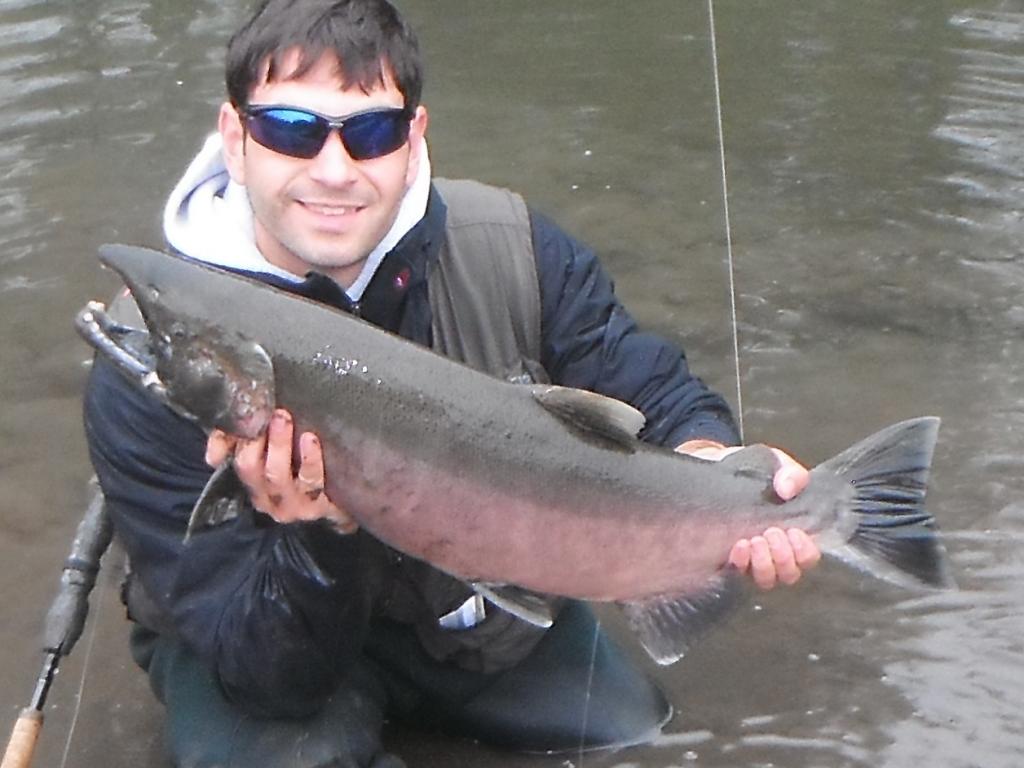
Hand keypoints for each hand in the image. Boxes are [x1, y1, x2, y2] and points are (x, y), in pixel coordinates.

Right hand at [205, 408, 357, 532]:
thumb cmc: (305, 466)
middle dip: (254, 438)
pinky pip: (310, 481)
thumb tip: (215, 450)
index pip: (227, 458)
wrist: (344, 499)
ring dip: (278, 444)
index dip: (224, 440)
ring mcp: (289, 505)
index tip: (236, 415)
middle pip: (248, 467)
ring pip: (276, 475)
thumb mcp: (276, 450)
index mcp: (250, 480)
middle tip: (266, 411)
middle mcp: (264, 496)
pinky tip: (310, 439)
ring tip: (283, 417)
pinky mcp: (315, 507)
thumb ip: (248, 441)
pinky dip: (309, 458)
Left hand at [676, 439, 819, 588]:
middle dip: (784, 557)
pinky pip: (738, 575)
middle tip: (771, 533)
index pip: (808, 557)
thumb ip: (790, 472)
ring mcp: (751, 560)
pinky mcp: (728, 561)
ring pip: (766, 579)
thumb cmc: (751, 472)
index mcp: (793, 533)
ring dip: (763, 563)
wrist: (716, 470)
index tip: (794, 532)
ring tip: (754, 540)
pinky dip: (741, 563)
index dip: (805, 552)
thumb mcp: (776, 463)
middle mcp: (774, 552)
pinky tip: (738, 546)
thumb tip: (787, 488)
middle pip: (789, 574)